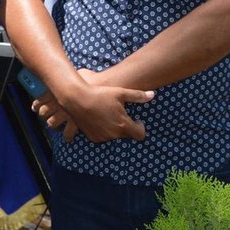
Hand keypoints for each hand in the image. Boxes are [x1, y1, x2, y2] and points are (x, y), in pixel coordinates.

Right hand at [32, 70, 153, 143]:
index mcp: (123, 125)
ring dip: (115, 129)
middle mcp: (114, 134)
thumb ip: (138, 96)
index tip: (137, 119)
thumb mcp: (120, 92)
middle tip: (121, 115)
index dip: (140, 128)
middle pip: (127, 135)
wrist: (77, 99)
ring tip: (109, 115)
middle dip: (127, 126)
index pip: (140, 135)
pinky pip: (103, 136)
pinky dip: (104, 130)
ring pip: (114, 136)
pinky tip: (99, 119)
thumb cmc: (100, 94)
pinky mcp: (93, 137)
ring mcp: (103, 137)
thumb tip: (153, 94)